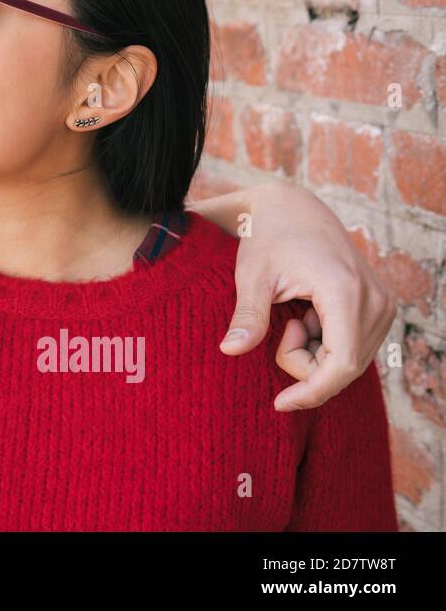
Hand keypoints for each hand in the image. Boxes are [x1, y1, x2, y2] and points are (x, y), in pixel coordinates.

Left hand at [191, 181, 394, 411]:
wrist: (293, 207)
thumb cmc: (269, 237)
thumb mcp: (252, 275)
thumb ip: (247, 316)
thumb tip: (229, 351)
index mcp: (345, 292)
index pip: (341, 364)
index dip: (312, 391)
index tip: (280, 403)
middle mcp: (374, 301)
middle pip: (342, 367)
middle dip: (303, 362)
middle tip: (282, 325)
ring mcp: (381, 304)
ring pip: (348, 360)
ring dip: (312, 351)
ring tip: (293, 313)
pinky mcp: (379, 306)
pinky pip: (352, 346)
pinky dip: (323, 342)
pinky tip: (307, 314)